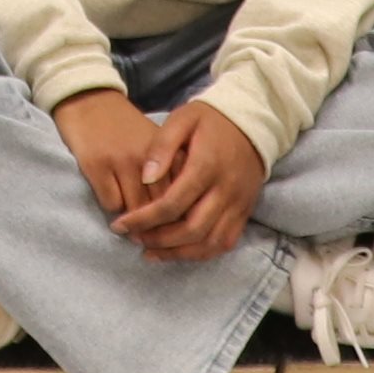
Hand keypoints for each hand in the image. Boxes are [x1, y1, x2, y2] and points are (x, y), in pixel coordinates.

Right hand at [52, 88, 170, 223]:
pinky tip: (110, 197)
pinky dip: (111, 207)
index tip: (171, 227)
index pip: (182, 199)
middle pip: (159, 209)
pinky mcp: (96, 165)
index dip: (178, 218)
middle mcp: (149, 158)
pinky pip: (110, 204)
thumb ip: (172, 173)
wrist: (87, 99)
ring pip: (135, 211)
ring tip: (128, 220)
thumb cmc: (125, 128)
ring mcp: (122, 161)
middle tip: (148, 233)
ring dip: (132, 221)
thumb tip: (179, 217)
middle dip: (155, 226)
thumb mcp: (156, 145)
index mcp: (169, 153)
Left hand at [111, 102, 265, 263]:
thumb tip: (145, 177)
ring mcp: (237, 205)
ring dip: (178, 253)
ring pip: (209, 242)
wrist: (252, 124)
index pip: (172, 204)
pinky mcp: (244, 212)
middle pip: (191, 229)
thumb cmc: (210, 120)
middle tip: (133, 239)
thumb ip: (161, 147)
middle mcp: (224, 191)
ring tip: (150, 251)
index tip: (120, 224)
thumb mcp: (182, 119)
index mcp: (206, 166)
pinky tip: (179, 252)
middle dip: (158, 240)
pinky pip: (225, 243)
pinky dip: (201, 253)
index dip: (143, 219)